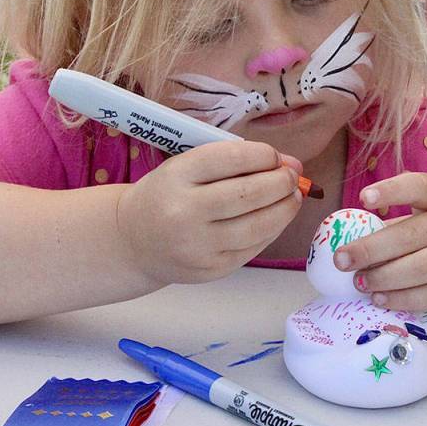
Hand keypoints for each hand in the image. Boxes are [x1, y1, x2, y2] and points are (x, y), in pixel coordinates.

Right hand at [116, 141, 302, 286]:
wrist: (133, 241)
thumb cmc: (167, 195)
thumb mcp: (184, 167)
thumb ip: (231, 161)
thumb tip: (287, 164)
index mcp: (177, 176)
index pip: (232, 159)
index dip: (264, 156)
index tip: (276, 157)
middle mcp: (184, 212)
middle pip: (248, 194)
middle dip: (281, 182)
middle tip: (293, 175)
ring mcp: (198, 246)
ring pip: (257, 225)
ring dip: (285, 208)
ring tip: (293, 195)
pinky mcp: (211, 269)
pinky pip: (253, 247)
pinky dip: (272, 229)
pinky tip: (277, 217)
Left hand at [332, 173, 426, 320]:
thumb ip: (407, 227)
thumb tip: (355, 241)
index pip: (421, 186)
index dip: (392, 190)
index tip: (364, 198)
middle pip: (413, 234)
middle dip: (372, 249)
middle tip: (342, 260)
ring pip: (423, 268)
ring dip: (386, 278)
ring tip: (361, 284)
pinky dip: (405, 299)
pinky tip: (383, 300)